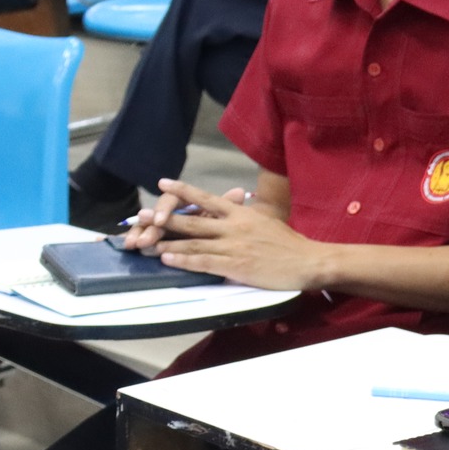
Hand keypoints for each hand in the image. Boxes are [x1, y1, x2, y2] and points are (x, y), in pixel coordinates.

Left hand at [127, 179, 325, 290]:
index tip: (163, 183)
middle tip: (139, 215)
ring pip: (192, 243)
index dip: (183, 191)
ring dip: (166, 243)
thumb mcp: (266, 222)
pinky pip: (204, 262)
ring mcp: (234, 246)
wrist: (308, 261)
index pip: (207, 198)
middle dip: (163, 217)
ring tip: (144, 241)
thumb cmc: (289, 244)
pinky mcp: (236, 266)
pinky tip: (166, 260)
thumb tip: (230, 215)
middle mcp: (234, 226)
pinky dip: (183, 261)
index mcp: (242, 213)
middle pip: (192, 221)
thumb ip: (245, 218)